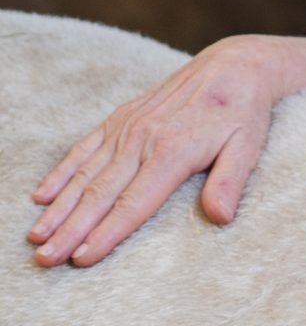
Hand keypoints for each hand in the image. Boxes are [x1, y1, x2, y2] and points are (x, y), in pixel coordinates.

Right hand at [28, 33, 305, 265]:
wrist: (233, 66)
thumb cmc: (244, 113)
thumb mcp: (248, 147)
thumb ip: (230, 182)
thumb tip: (220, 217)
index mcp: (172, 152)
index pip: (133, 204)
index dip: (106, 234)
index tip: (82, 259)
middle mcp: (141, 140)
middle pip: (99, 195)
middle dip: (70, 230)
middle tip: (45, 259)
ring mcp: (126, 129)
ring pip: (85, 175)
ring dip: (58, 208)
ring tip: (36, 236)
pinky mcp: (120, 120)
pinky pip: (84, 149)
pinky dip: (61, 173)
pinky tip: (42, 196)